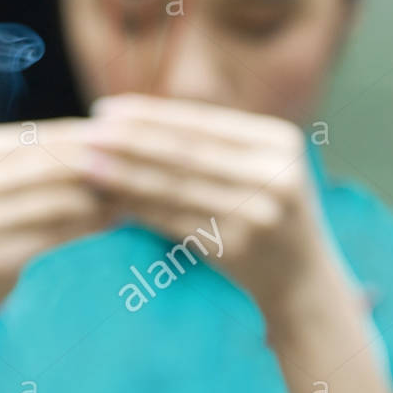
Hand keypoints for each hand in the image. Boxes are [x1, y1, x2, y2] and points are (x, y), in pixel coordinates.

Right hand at [0, 118, 116, 306]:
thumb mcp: (6, 179)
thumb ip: (44, 158)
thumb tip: (106, 139)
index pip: (36, 137)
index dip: (81, 137)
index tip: (122, 137)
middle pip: (45, 167)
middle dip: (93, 166)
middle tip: (133, 166)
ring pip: (52, 202)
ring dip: (97, 199)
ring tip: (129, 195)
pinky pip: (50, 238)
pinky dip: (86, 228)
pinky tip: (111, 223)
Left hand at [81, 93, 340, 316]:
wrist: (305, 282)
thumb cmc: (268, 212)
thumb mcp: (261, 166)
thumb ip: (216, 141)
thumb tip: (138, 116)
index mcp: (280, 141)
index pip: (201, 122)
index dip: (150, 114)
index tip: (106, 110)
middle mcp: (275, 173)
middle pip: (185, 152)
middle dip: (130, 140)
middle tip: (87, 132)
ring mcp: (260, 212)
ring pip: (175, 188)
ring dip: (124, 175)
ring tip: (86, 165)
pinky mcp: (239, 246)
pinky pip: (174, 222)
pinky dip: (138, 209)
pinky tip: (108, 202)